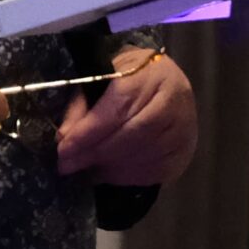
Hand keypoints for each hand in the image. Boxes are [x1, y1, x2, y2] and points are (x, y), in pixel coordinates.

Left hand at [55, 48, 196, 184]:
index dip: (90, 131)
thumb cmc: (126, 78)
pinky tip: (110, 174)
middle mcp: (176, 98)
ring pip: (146, 154)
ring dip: (111, 167)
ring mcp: (186, 126)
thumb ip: (81, 106)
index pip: (120, 105)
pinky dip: (129, 176)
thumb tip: (64, 138)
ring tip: (87, 169)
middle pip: (135, 132)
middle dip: (97, 152)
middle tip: (68, 165)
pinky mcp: (186, 150)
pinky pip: (157, 170)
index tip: (63, 149)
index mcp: (152, 72)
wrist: (163, 81)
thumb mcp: (99, 79)